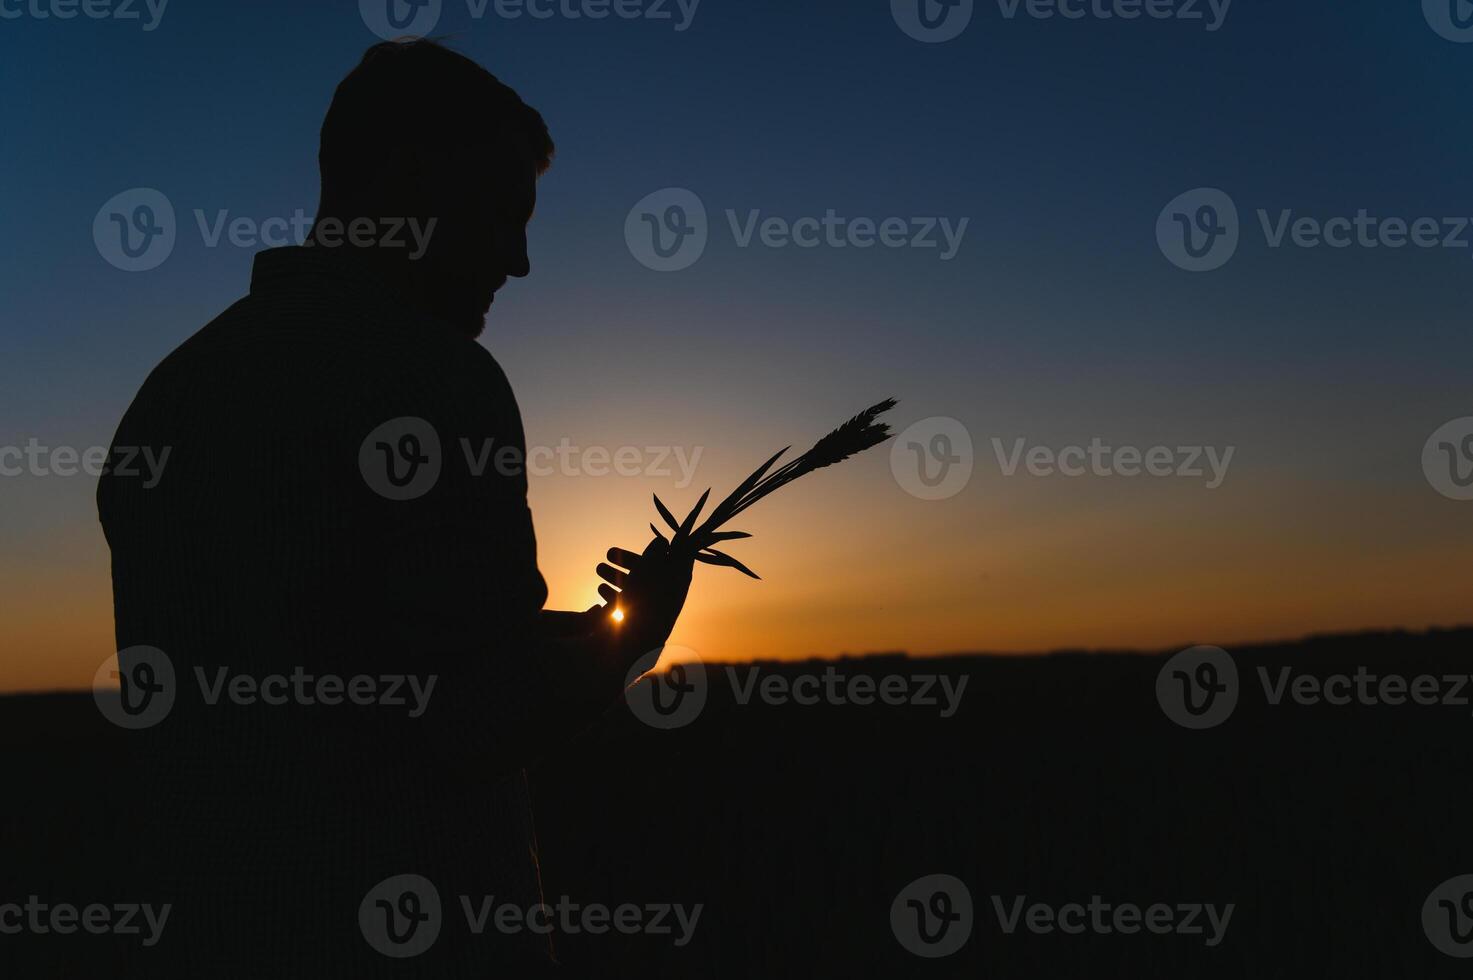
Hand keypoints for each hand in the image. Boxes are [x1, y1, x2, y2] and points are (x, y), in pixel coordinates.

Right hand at [595, 536, 693, 651]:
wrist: (629, 651)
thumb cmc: (639, 604)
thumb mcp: (647, 570)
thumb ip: (655, 554)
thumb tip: (664, 541)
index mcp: (676, 589)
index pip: (679, 563)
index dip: (668, 549)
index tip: (661, 537)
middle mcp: (668, 603)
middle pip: (652, 576)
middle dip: (627, 562)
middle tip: (608, 553)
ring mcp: (654, 617)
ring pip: (636, 591)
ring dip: (615, 577)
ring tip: (597, 569)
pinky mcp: (640, 630)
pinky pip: (628, 609)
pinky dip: (615, 597)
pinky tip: (599, 591)